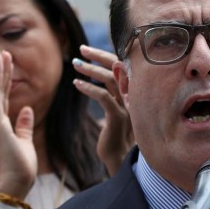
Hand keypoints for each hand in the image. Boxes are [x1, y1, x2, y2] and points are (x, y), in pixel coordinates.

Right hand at [0, 51, 36, 197]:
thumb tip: (27, 109)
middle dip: (1, 71)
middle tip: (2, 53)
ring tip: (0, 56)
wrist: (17, 179)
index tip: (6, 65)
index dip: (4, 81)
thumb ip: (24, 124)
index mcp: (0, 125)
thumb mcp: (25, 140)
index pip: (2, 98)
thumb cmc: (21, 164)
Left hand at [73, 45, 132, 175]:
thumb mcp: (116, 110)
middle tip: (81, 50)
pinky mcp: (118, 117)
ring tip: (75, 65)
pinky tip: (77, 85)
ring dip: (91, 70)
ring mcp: (127, 106)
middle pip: (118, 68)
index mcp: (134, 92)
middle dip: (98, 56)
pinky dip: (89, 88)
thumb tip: (101, 81)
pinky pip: (103, 97)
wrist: (120, 158)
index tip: (88, 51)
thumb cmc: (115, 134)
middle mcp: (134, 96)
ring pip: (110, 80)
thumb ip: (113, 95)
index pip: (122, 67)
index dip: (105, 56)